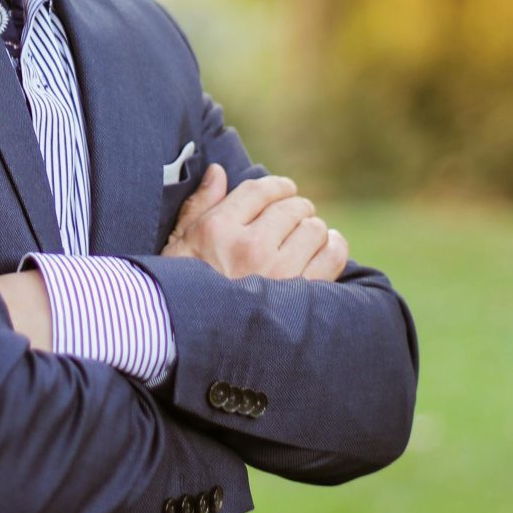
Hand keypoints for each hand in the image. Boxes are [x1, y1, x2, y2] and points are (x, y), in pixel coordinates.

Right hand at [162, 164, 348, 281]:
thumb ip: (199, 205)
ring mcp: (278, 273)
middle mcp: (250, 247)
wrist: (189, 339)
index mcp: (218, 229)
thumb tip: (218, 172)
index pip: (260, 190)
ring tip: (306, 237)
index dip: (277, 186)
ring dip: (313, 230)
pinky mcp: (301, 296)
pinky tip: (326, 248)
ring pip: (314, 229)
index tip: (284, 190)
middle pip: (292, 207)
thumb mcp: (178, 244)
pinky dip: (333, 247)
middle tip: (294, 218)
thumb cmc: (182, 290)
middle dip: (296, 208)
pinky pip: (332, 256)